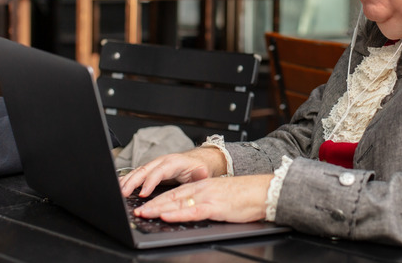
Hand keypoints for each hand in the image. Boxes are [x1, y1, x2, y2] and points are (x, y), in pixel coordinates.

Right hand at [119, 146, 226, 197]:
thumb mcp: (202, 171)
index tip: (142, 193)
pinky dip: (128, 179)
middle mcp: (162, 161)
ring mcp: (155, 164)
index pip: (159, 171)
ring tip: (118, 191)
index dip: (150, 182)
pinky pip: (137, 173)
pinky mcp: (151, 169)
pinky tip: (120, 186)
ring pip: (138, 171)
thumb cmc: (198, 168)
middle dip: (132, 181)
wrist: (197, 161)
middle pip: (144, 170)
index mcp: (174, 162)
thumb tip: (202, 173)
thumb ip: (201, 174)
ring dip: (127, 180)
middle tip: (123, 193)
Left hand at [133, 175, 273, 222]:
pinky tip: (167, 216)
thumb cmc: (246, 196)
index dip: (158, 199)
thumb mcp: (221, 196)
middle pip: (172, 196)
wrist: (263, 191)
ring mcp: (207, 197)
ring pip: (178, 202)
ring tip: (144, 213)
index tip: (145, 205)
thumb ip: (206, 200)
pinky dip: (177, 213)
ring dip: (159, 208)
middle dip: (152, 204)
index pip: (176, 192)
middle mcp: (202, 189)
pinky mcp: (215, 207)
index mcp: (203, 186)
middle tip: (137, 211)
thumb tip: (194, 209)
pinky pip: (192, 211)